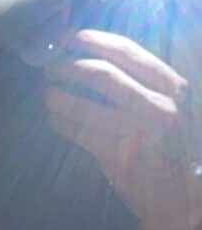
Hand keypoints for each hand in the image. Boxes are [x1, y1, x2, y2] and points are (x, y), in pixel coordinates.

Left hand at [44, 28, 201, 229]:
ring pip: (84, 105)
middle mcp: (160, 106)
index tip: (66, 39)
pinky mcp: (120, 158)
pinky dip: (60, 122)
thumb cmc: (167, 139)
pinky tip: (55, 117)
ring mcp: (141, 134)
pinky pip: (79, 133)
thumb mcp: (162, 100)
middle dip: (67, 66)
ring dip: (57, 95)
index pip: (125, 50)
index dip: (90, 40)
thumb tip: (81, 50)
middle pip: (101, 74)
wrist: (182, 190)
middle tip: (49, 66)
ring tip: (48, 92)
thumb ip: (134, 77)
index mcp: (171, 85)